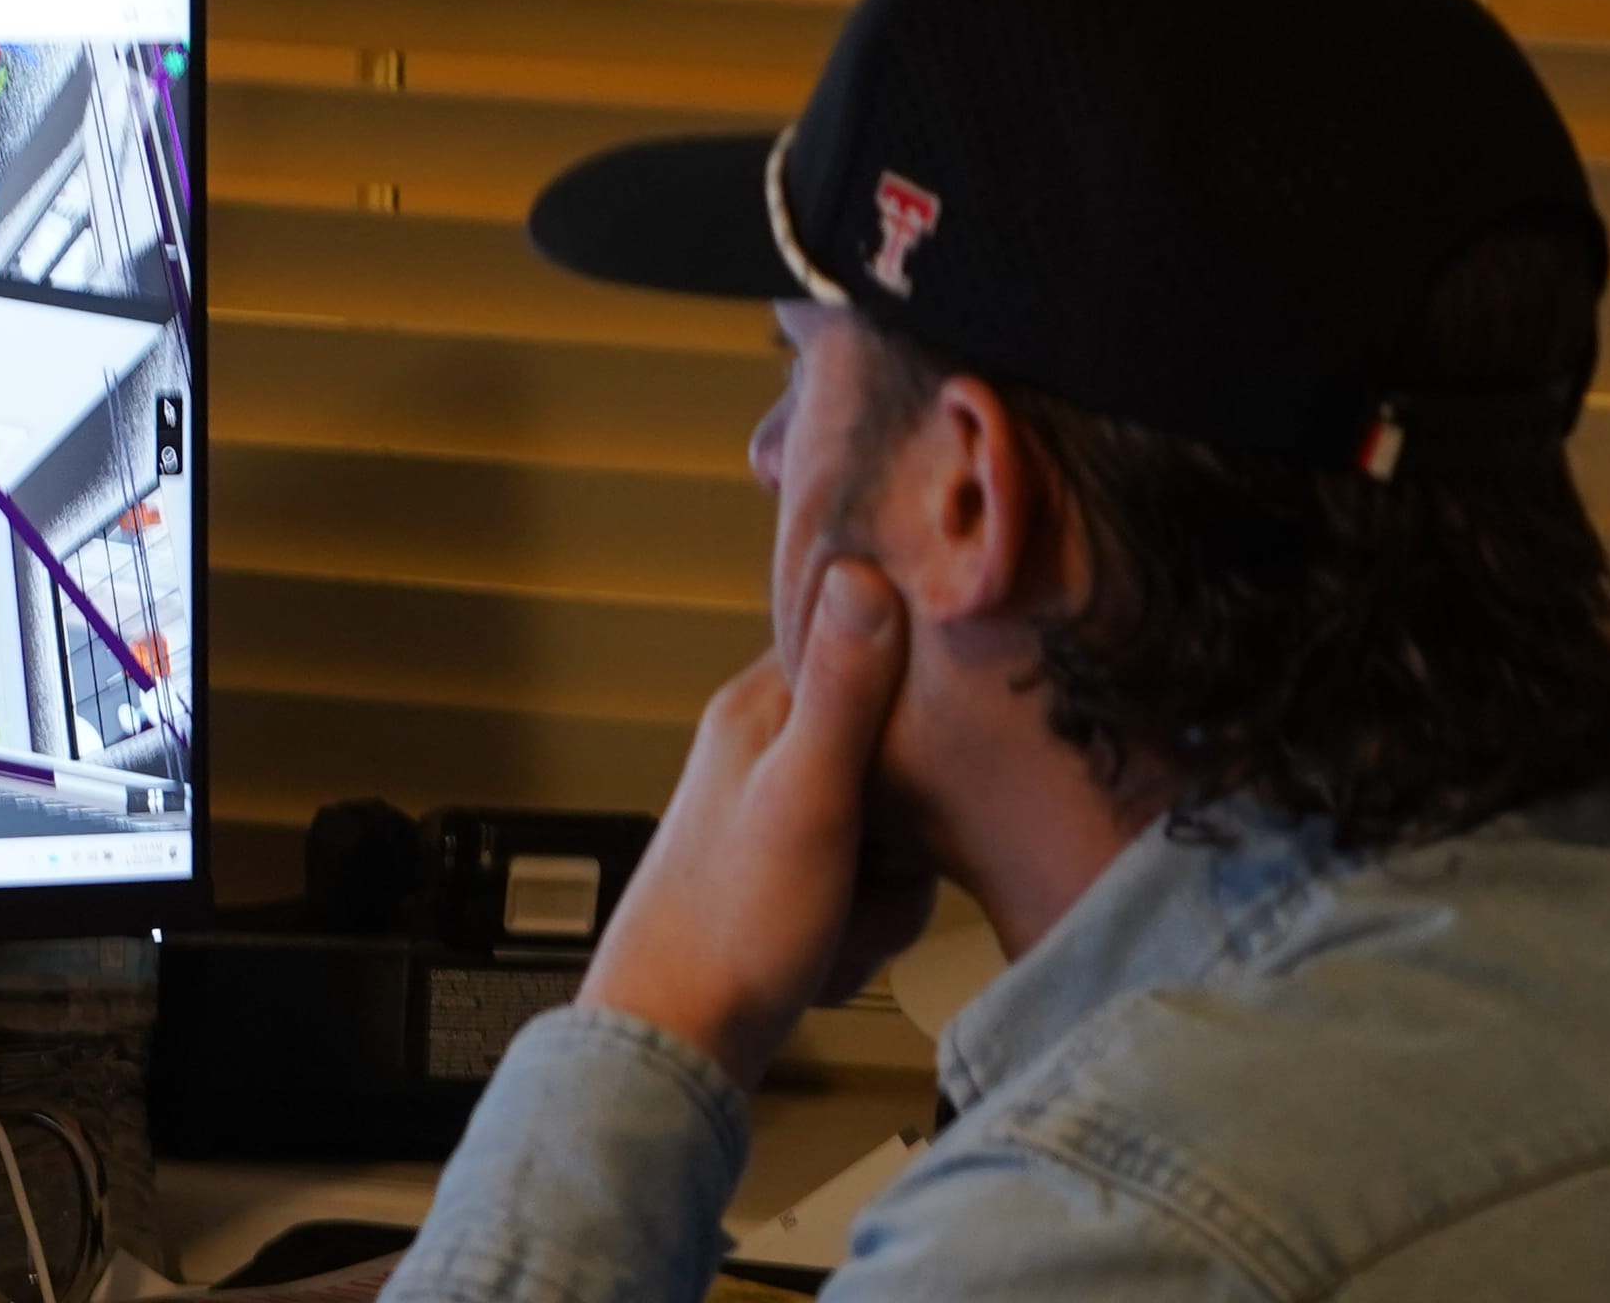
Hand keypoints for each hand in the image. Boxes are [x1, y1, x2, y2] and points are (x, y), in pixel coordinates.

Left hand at [574, 558, 933, 1086]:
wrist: (680, 1036)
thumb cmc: (731, 923)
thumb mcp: (808, 794)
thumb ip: (842, 690)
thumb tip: (863, 573)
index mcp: (761, 710)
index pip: (867, 651)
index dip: (914, 705)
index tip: (930, 755)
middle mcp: (769, 753)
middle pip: (899, 757)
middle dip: (907, 831)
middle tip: (869, 865)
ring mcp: (784, 819)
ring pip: (896, 833)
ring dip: (888, 893)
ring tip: (840, 917)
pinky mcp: (795, 877)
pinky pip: (873, 887)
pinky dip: (865, 926)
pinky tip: (831, 946)